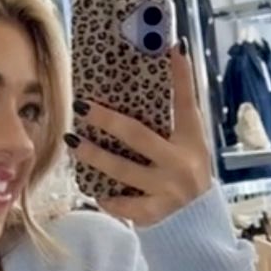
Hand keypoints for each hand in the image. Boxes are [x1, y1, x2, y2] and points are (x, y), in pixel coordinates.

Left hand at [68, 44, 212, 226]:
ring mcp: (167, 189)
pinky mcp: (155, 213)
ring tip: (72, 142)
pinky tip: (94, 191)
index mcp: (192, 140)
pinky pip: (124, 205)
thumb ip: (175, 117)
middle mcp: (180, 162)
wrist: (198, 223)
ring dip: (93, 155)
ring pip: (122, 170)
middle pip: (137, 136)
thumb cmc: (188, 174)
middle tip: (82, 106)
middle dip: (107, 120)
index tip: (172, 46)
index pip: (186, 102)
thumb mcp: (190, 145)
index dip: (181, 75)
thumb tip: (163, 69)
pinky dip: (108, 199)